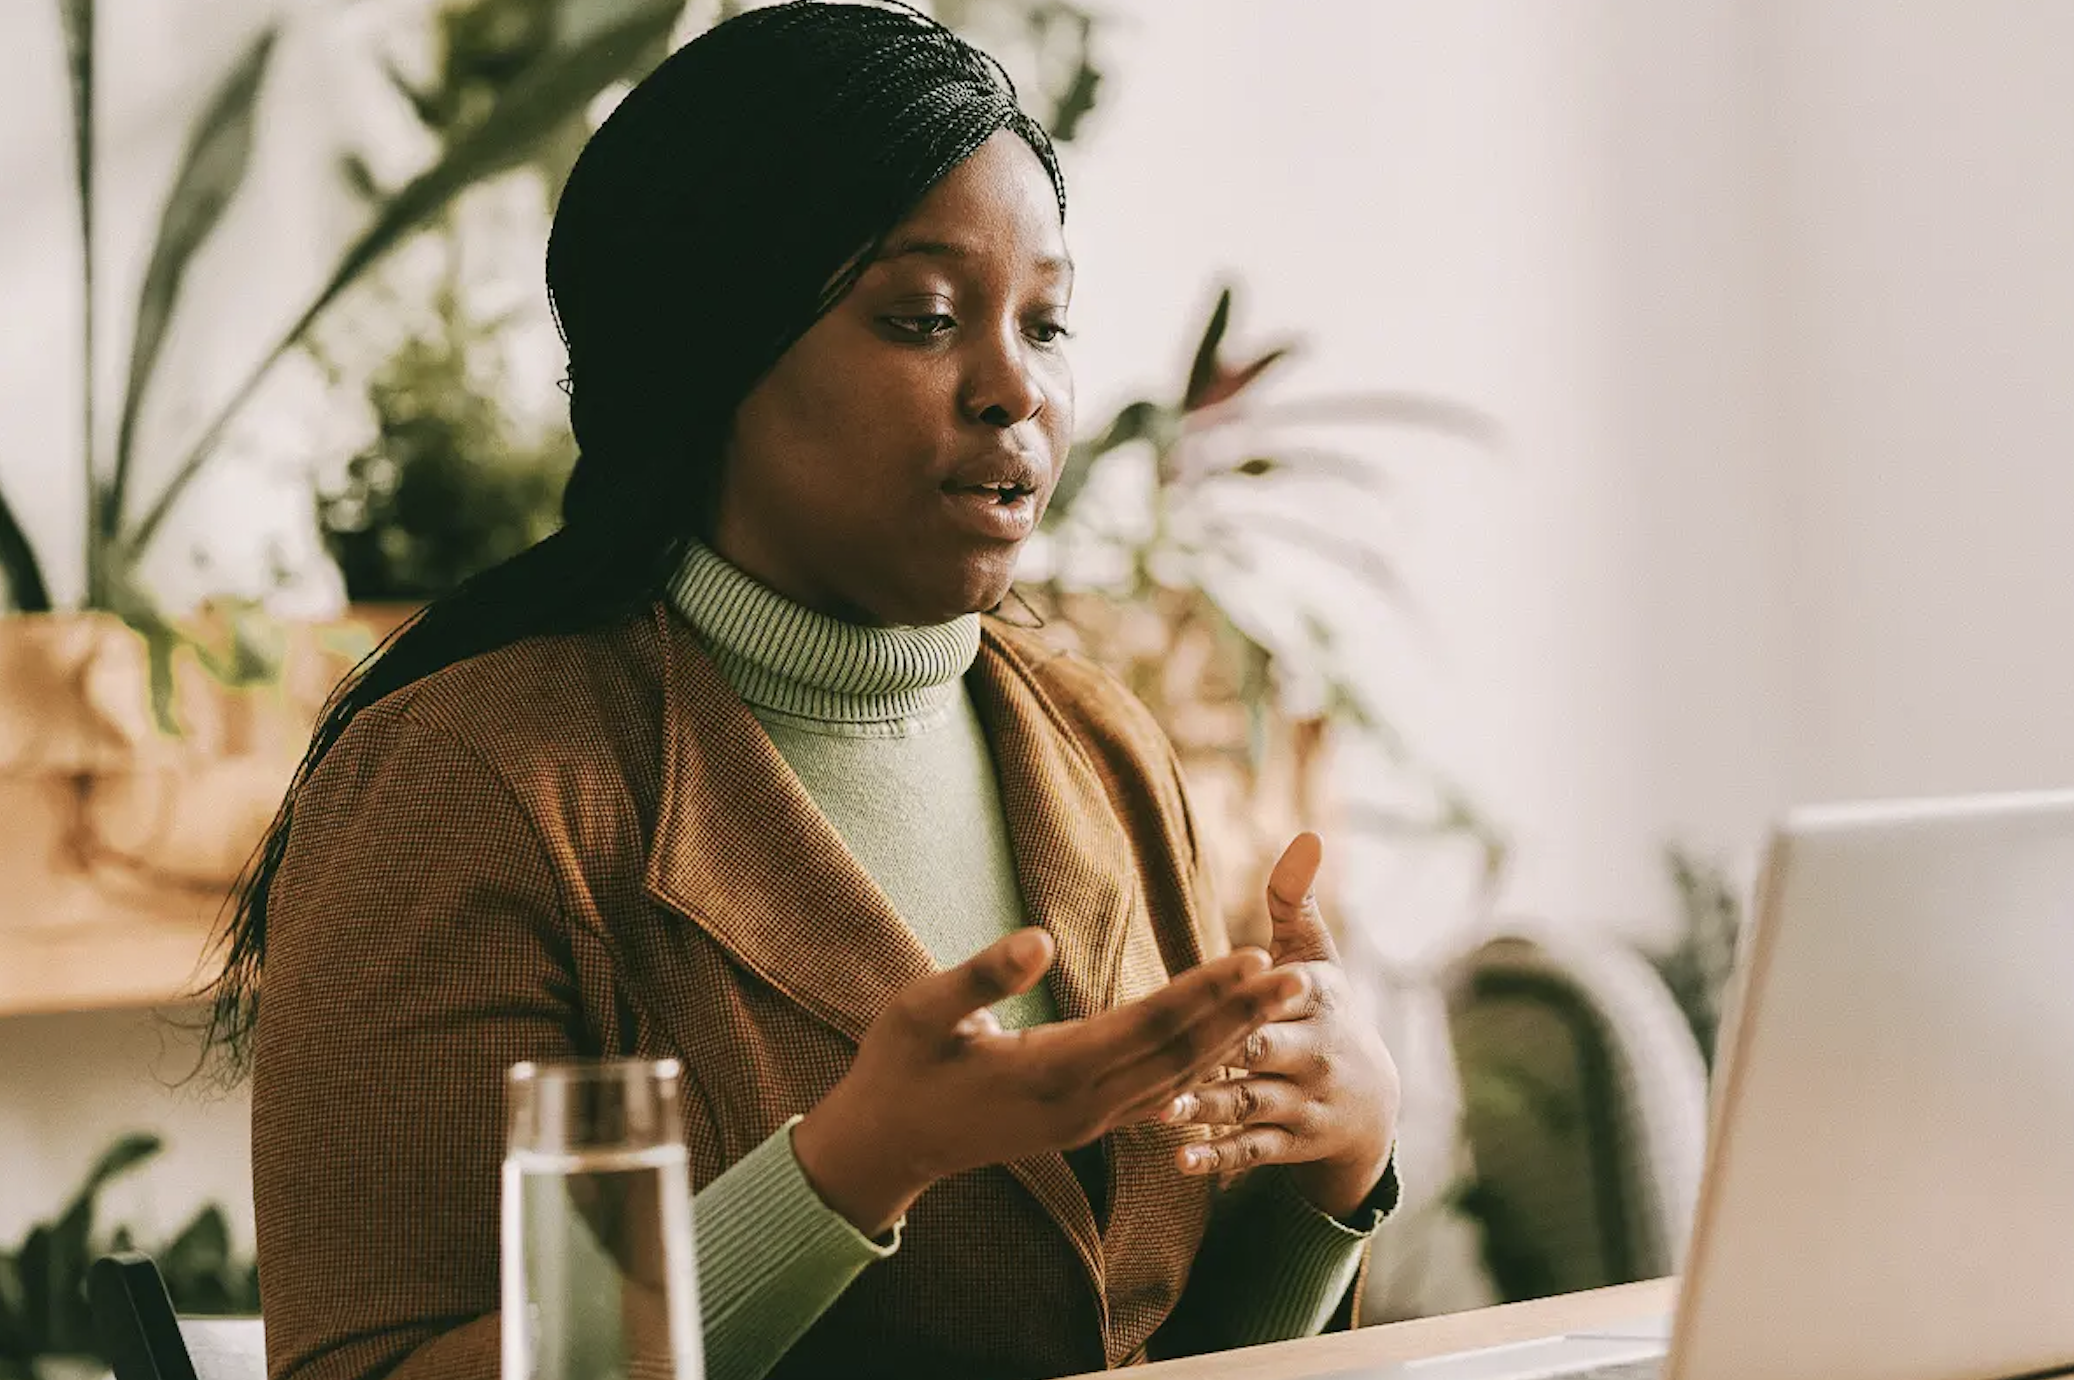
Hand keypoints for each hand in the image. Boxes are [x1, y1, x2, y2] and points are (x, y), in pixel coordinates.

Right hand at [793, 927, 1309, 1236]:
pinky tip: (1226, 1046)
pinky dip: (1197, 1066)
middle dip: (1242, 1013)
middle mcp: (1082, 1105)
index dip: (1205, 989)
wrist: (886, 1145)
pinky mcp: (1082, 1127)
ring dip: (1230, 1037)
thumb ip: (983, 974)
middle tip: (1299, 974)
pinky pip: (1155, 1094)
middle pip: (1180, 1054)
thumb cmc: (899, 1066)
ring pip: (1176, 1078)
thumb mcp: (923, 1009)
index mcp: (1050, 1070)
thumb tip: (1039, 938)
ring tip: (1277, 999)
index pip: (1148, 1024)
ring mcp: (1086, 1122)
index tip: (1253, 956)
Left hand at [1157, 833, 1401, 1219]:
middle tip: (1174, 1053)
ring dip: (1206, 1107)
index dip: (1261, 988)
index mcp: (1316, 1002)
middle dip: (1227, 1052)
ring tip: (1161, 1109)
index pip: (1284, 992)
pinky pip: (1252, 1152)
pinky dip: (1218, 1156)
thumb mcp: (1320, 956)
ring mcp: (1301, 1103)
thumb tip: (1307, 834)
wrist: (1372, 1104)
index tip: (1232, 980)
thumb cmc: (1325, 1012)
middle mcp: (1313, 1054)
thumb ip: (1296, 899)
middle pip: (1264, 1050)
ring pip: (1250, 1105)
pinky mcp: (1289, 1143)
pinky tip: (1181, 1159)